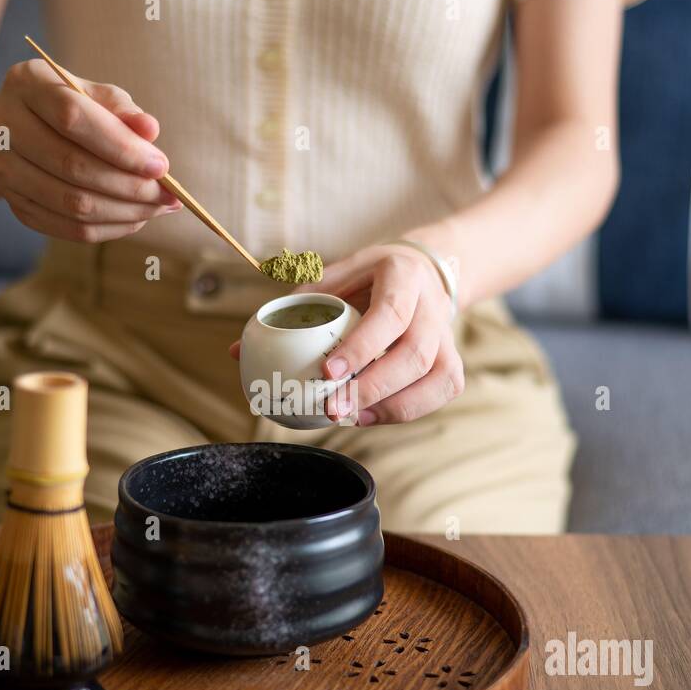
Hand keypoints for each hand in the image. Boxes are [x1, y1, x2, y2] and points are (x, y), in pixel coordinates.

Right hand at [0, 60, 180, 242]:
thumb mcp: (93, 94)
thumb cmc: (66, 105)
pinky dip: (109, 228)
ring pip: (71, 204)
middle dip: (129, 186)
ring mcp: (2, 169)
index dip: (121, 147)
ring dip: (124, 212)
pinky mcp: (14, 204)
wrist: (17, 128)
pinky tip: (135, 219)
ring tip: (158, 208)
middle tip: (168, 196)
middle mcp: (3, 125)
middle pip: (72, 166)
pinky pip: (67, 228)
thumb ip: (121, 108)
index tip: (161, 166)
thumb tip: (150, 130)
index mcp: (26, 84)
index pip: (73, 117)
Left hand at [232, 242, 463, 425]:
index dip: (361, 347)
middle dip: (373, 388)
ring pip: (436, 378)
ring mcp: (447, 335)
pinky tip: (371, 417)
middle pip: (414, 354)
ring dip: (393, 405)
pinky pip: (441, 391)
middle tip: (332, 409)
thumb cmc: (368, 278)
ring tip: (351, 417)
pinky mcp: (452, 359)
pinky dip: (409, 410)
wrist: (425, 272)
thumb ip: (293, 310)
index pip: (389, 314)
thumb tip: (238, 352)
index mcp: (402, 276)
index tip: (327, 373)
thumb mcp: (335, 277)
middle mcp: (431, 306)